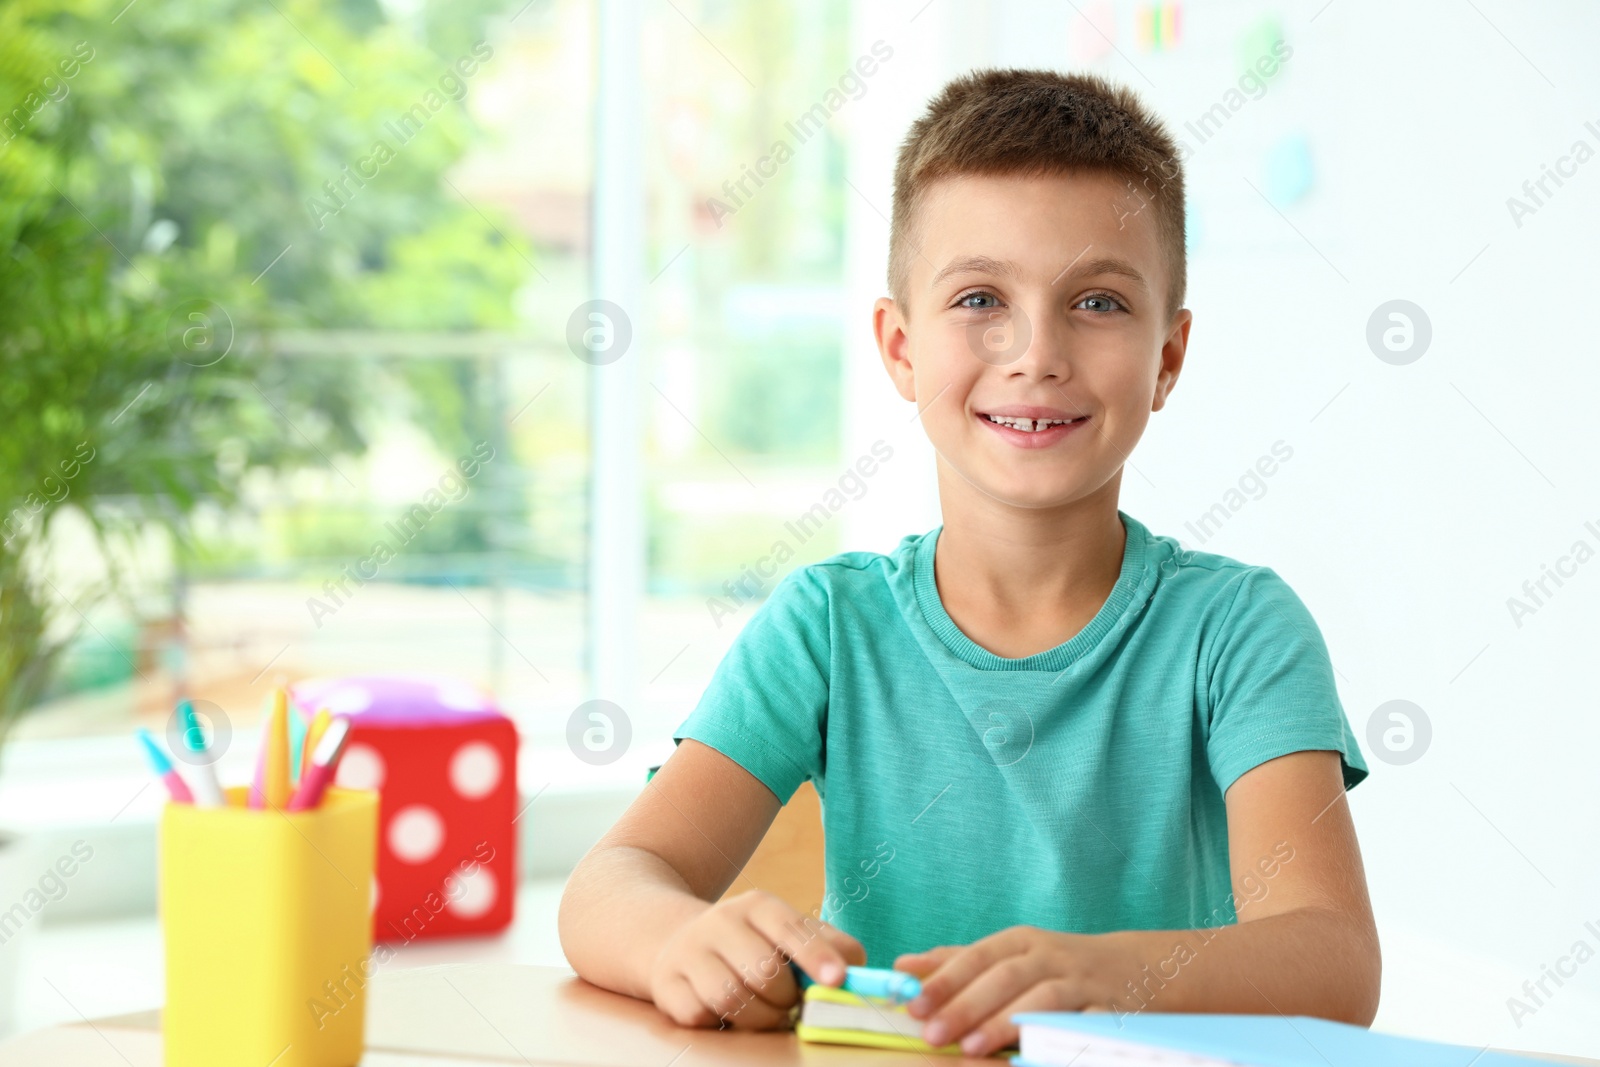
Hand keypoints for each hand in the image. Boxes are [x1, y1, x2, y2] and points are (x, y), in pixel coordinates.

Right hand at [647, 889, 865, 1030]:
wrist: (678, 941)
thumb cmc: (751, 944)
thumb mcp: (788, 932)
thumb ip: (828, 947)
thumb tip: (855, 972)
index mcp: (758, 905)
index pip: (791, 928)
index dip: (817, 956)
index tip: (837, 980)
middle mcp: (721, 921)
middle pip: (765, 971)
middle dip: (787, 999)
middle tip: (791, 1006)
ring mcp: (689, 952)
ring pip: (732, 998)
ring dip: (759, 1017)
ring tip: (767, 1014)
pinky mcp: (667, 984)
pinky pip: (700, 1015)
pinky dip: (721, 1023)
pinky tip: (727, 1013)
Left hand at [894, 925, 1133, 1055]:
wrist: (1139, 969)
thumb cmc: (1056, 967)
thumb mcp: (1009, 956)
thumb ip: (957, 963)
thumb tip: (902, 966)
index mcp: (1021, 942)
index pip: (978, 956)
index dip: (946, 980)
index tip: (914, 1005)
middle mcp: (1051, 957)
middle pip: (1006, 977)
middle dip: (967, 1006)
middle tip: (934, 1035)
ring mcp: (1084, 984)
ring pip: (1044, 1001)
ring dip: (1007, 1023)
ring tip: (973, 1049)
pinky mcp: (1113, 1013)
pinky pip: (1085, 1028)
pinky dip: (1061, 1040)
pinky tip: (1034, 1056)